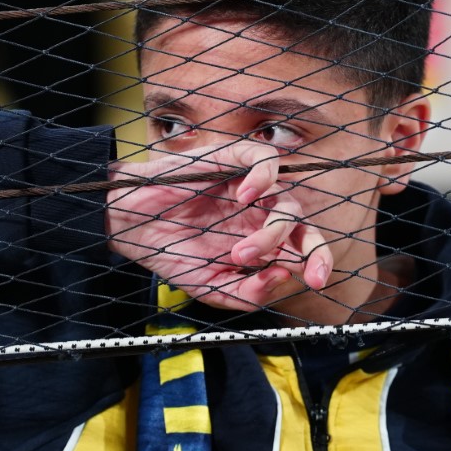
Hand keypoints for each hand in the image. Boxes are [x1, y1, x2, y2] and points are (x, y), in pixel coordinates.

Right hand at [105, 142, 331, 310]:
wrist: (132, 226)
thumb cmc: (173, 253)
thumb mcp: (213, 288)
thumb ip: (249, 292)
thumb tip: (284, 277)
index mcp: (261, 240)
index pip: (303, 247)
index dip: (318, 261)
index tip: (317, 282)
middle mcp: (261, 212)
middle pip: (305, 223)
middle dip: (314, 248)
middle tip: (307, 270)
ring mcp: (250, 185)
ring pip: (287, 199)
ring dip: (272, 231)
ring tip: (240, 253)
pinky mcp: (234, 158)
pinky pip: (266, 158)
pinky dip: (264, 176)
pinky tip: (245, 196)